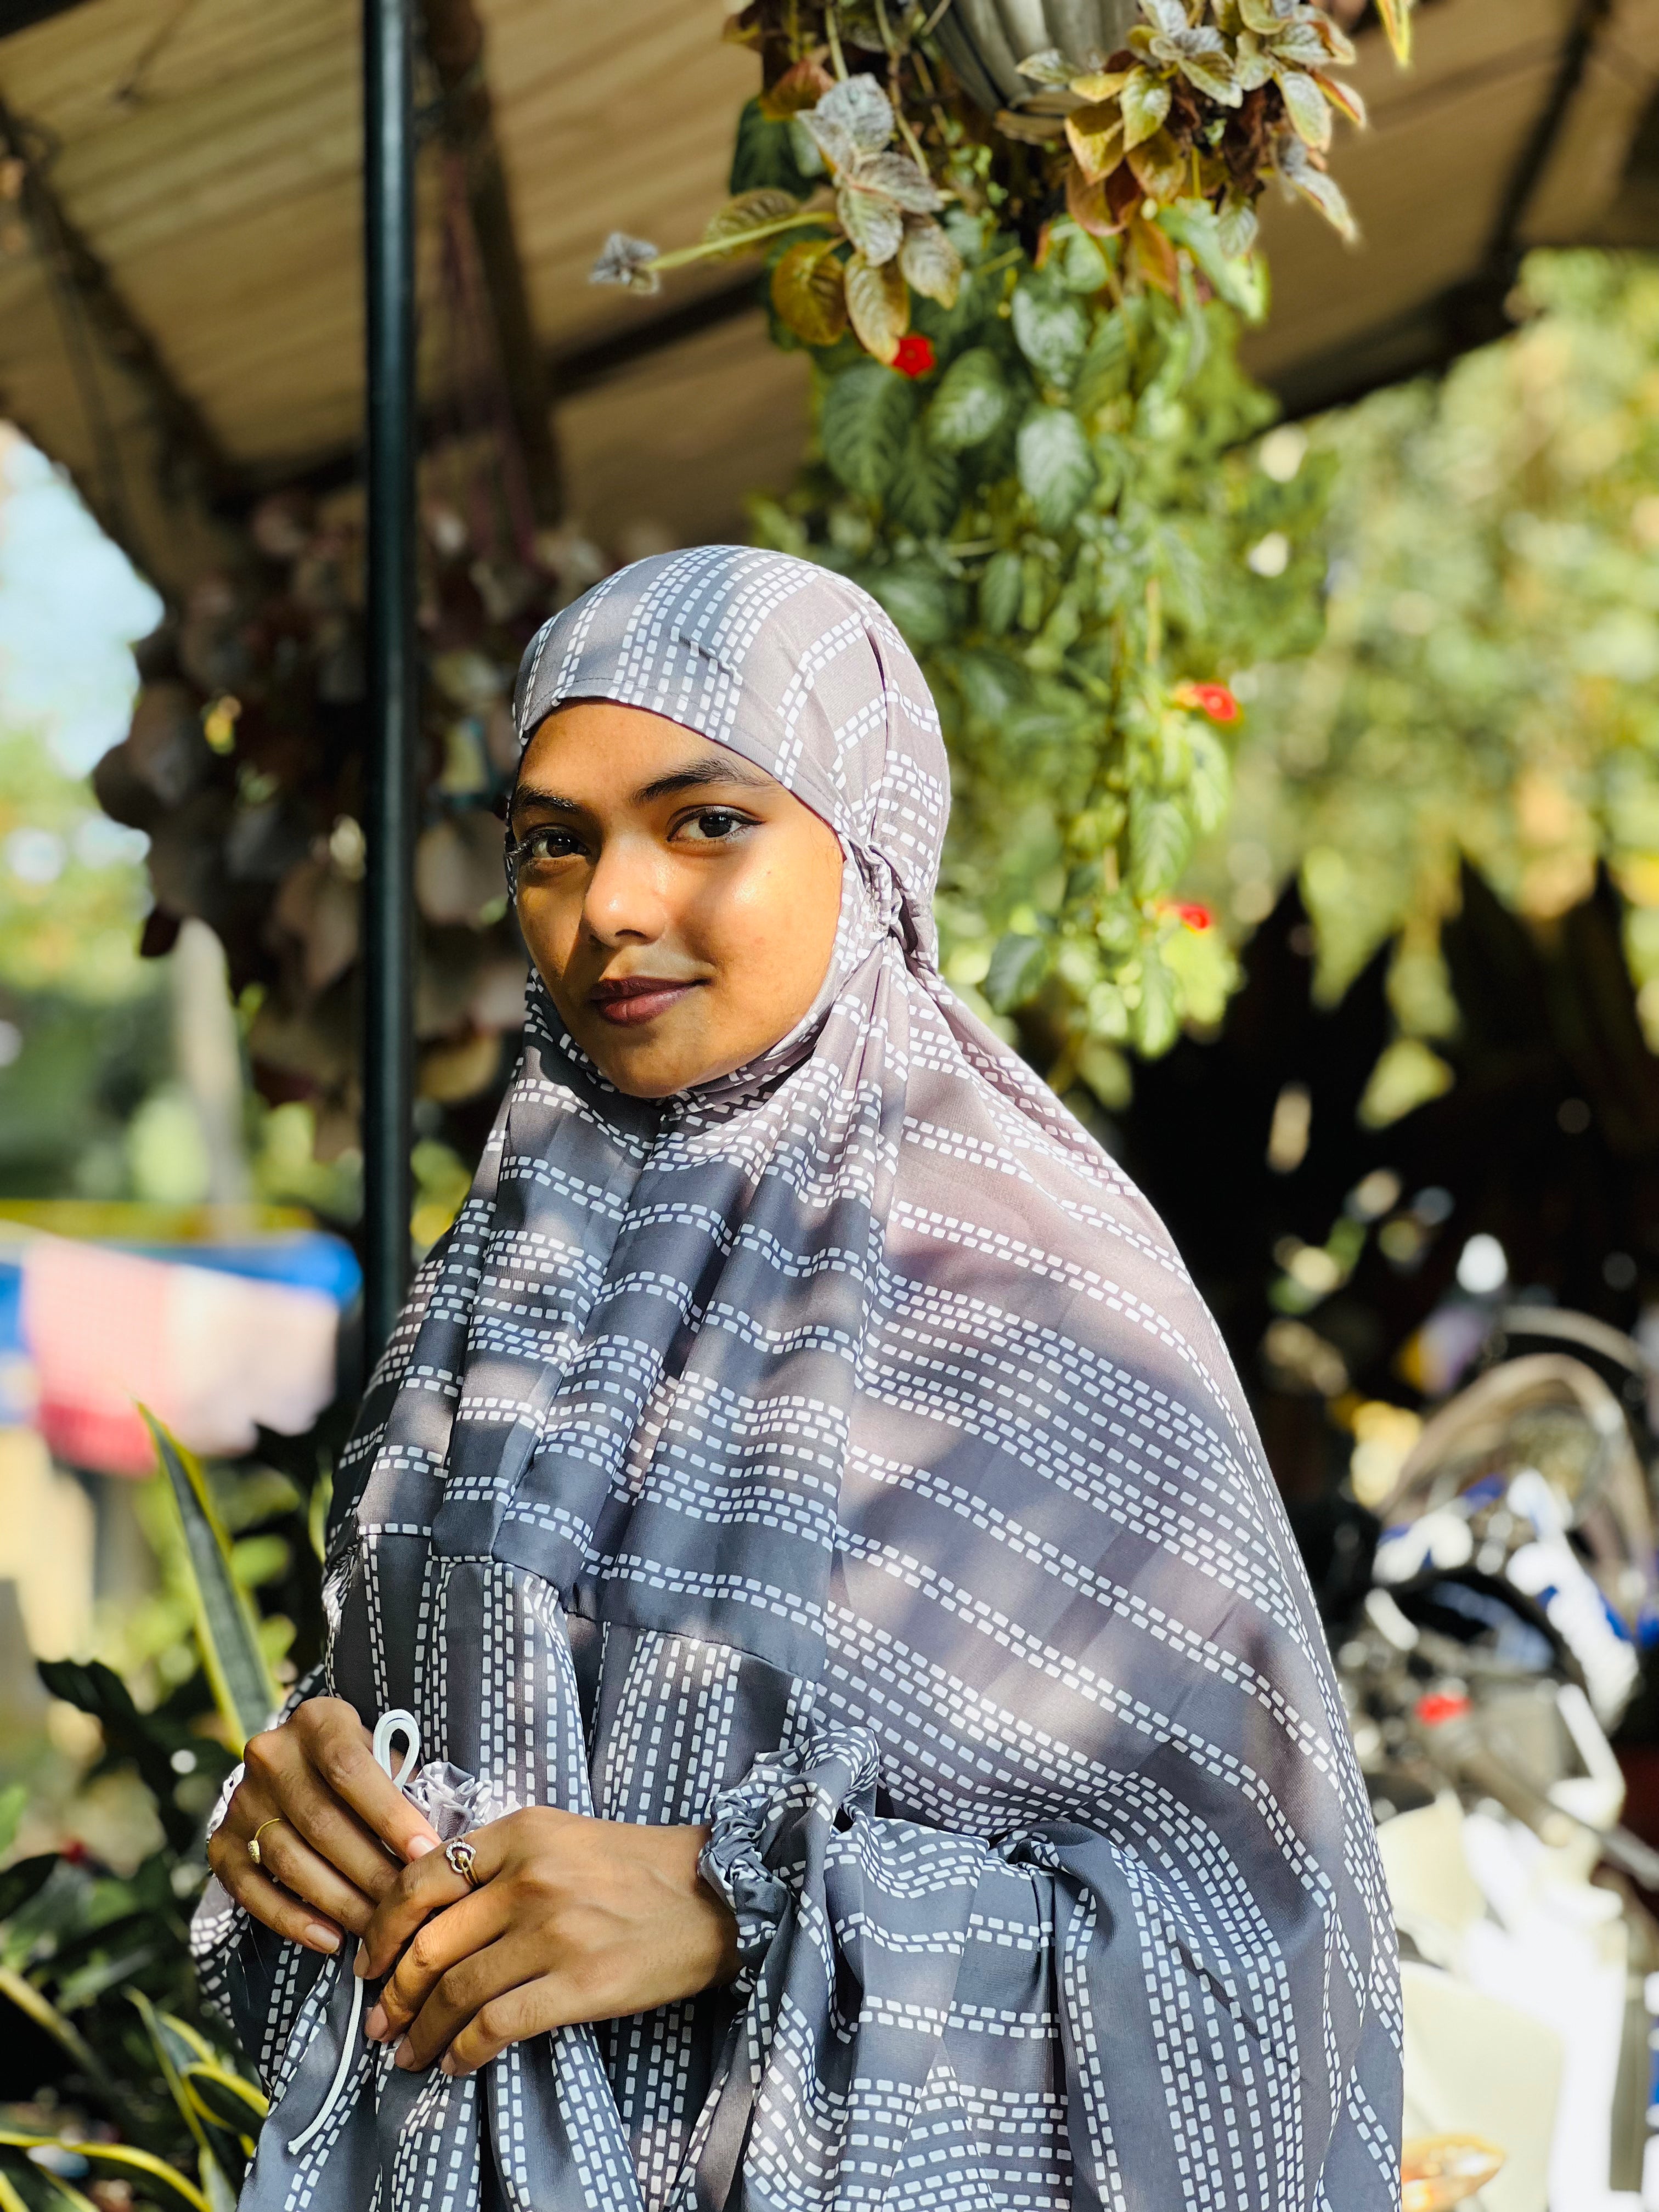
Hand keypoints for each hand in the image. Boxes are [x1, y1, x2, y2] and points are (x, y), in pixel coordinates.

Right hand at [207, 1698, 440, 1956]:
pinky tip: (330, 1940)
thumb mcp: (384, 1754)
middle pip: (322, 1823)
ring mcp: (240, 1800)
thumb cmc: (359, 1765)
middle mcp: (270, 1755)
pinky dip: (291, 1920)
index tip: (427, 1854)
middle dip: (371, 1872)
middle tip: (407, 1908)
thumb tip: (436, 1848)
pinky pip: (251, 1890)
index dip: (391, 1815)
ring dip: (338, 1902)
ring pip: (289, 1861)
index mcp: (318, 1721)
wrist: (295, 1763)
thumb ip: (407, 1787)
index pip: (351, 1769)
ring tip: (377, 1930)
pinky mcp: (221, 1842)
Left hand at [354, 1808, 740, 2075]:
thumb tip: (430, 1915)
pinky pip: (498, 2025)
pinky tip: (456, 2063)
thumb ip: (501, 1862)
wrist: (716, 1895)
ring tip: (408, 2054)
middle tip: (379, 2023)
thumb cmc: (637, 1868)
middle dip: (392, 1993)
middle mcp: (530, 1878)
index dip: (383, 1930)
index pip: (422, 1880)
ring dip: (421, 2031)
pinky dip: (464, 2051)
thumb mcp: (563, 1837)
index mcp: (521, 1833)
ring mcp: (554, 1932)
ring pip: (456, 1991)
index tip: (370, 1963)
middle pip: (430, 1944)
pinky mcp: (580, 1983)